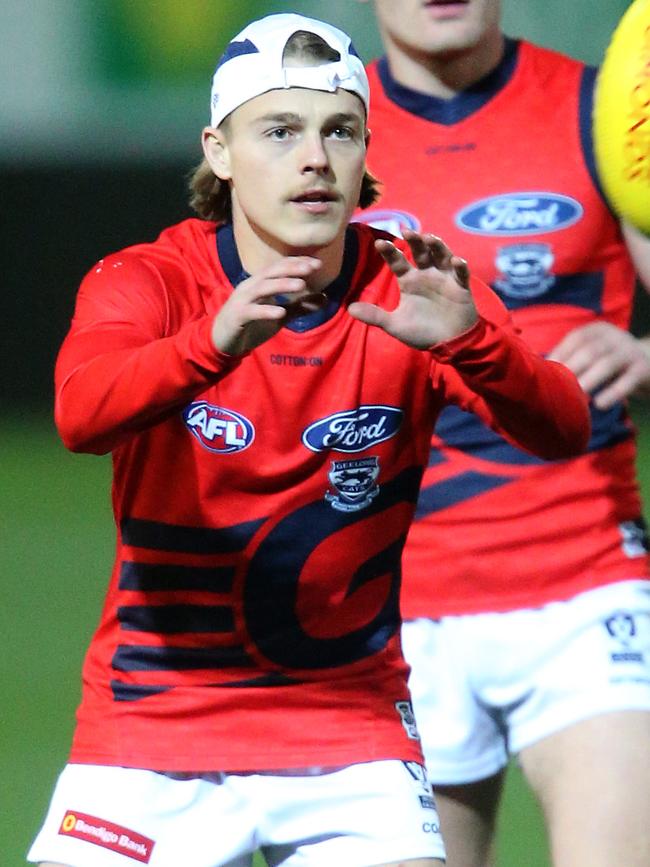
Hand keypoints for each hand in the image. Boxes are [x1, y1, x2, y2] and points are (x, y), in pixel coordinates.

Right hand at [211, 257, 323, 355]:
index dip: (297, 263)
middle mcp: (251, 286)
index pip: (280, 267)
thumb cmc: (252, 324)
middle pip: (272, 272)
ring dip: (282, 285)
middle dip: (292, 268)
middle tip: (312, 268)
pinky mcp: (237, 316)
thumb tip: (325, 298)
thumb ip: (300, 307)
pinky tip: (281, 313)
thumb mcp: (279, 315)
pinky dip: (266, 310)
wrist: (222, 340)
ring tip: (301, 285)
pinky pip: (252, 311)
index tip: (318, 263)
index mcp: (260, 282)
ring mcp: (242, 300)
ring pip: (263, 288)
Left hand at [348, 230, 477, 348]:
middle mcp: (426, 274)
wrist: (449, 343)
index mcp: (409, 281)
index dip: (390, 252)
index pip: (398, 262)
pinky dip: (459, 266)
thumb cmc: (422, 332)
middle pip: (420, 252)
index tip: (380, 243)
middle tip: (408, 232)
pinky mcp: (461, 287)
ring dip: (437, 246)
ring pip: (441, 256)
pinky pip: (461, 274)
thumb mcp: (395, 325)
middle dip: (415, 241)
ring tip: (430, 239)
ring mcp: (445, 278)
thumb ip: (375, 316)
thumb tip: (349, 309)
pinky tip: (455, 261)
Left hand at [548, 321, 649, 408]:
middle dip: (572, 369)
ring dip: (589, 381)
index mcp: (598, 330)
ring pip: (607, 364)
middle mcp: (615, 336)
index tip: (547, 374)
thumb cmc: (611, 362)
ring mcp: (631, 352)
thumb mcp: (593, 353)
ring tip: (577, 397)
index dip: (560, 354)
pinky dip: (613, 393)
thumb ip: (572, 357)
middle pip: (590, 351)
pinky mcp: (644, 369)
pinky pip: (627, 381)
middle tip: (559, 388)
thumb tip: (540, 369)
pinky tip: (599, 404)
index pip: (576, 338)